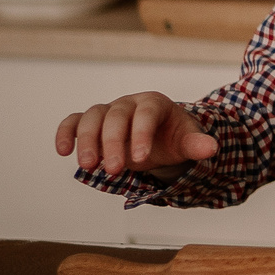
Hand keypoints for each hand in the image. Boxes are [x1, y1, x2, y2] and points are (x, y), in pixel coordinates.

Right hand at [55, 91, 217, 180]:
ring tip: (89, 166)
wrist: (157, 138)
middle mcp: (128, 103)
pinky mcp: (91, 122)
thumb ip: (196, 144)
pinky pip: (73, 121)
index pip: (145, 114)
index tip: (141, 159)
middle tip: (114, 171)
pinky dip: (65, 133)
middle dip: (113, 144)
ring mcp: (107, 111)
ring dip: (87, 141)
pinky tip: (62, 151)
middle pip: (115, 117)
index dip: (141, 134)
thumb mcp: (186, 141)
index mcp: (154, 103)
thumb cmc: (172, 137)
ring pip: (92, 118)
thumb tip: (212, 148)